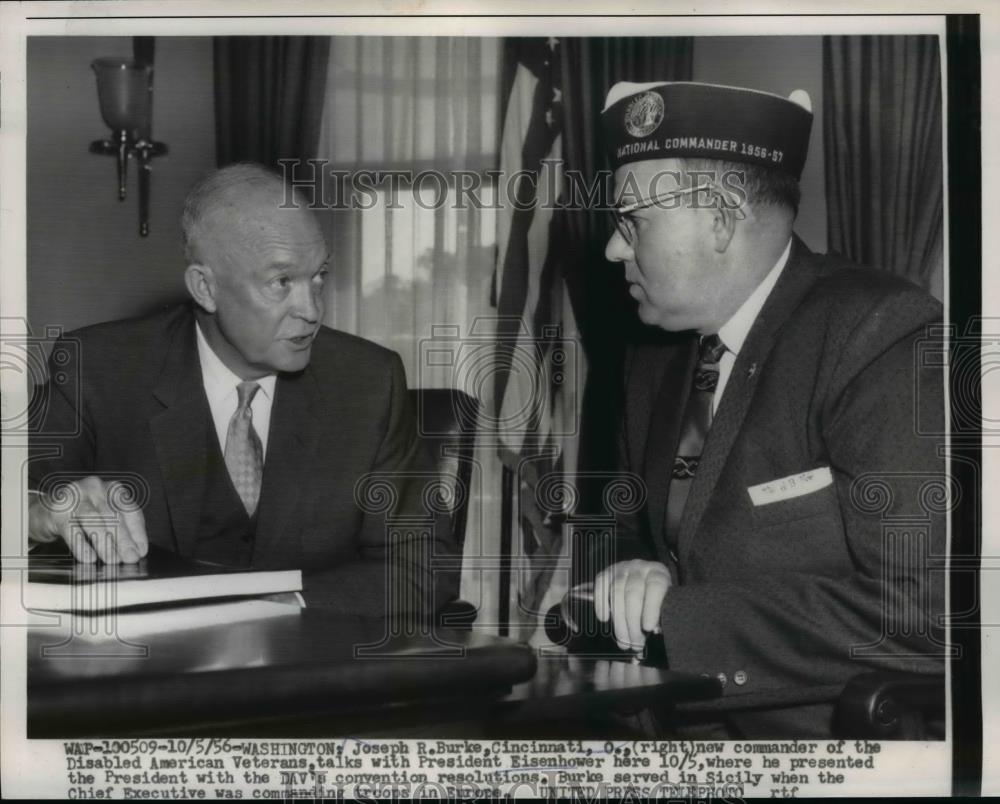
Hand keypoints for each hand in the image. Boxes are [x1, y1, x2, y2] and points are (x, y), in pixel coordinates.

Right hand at [29, 476, 148, 563]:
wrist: (44, 511)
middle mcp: (96, 488)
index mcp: (113, 489)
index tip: (140, 551)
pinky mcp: (57, 510)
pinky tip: (89, 558)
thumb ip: (121, 528)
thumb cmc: (81, 515)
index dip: (137, 532)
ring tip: (112, 560)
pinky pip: (71, 529)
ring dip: (105, 543)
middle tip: (129, 558)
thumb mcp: (105, 516)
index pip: (130, 511)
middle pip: (114, 516)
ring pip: (94, 520)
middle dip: (123, 539)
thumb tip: (136, 551)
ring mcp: (76, 496)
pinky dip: (81, 545)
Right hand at [593, 560, 670, 651]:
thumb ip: (662, 613)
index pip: (655, 587)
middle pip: (633, 593)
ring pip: (616, 592)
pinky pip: (600, 586)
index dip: (651, 608)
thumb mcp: (665, 601)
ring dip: (618, 621)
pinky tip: (604, 619)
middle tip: (634, 643)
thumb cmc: (657, 595)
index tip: (648, 628)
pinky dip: (600, 603)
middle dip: (632, 622)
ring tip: (623, 641)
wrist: (644, 577)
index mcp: (658, 572)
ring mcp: (620, 569)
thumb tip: (654, 632)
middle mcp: (639, 568)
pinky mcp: (606, 573)